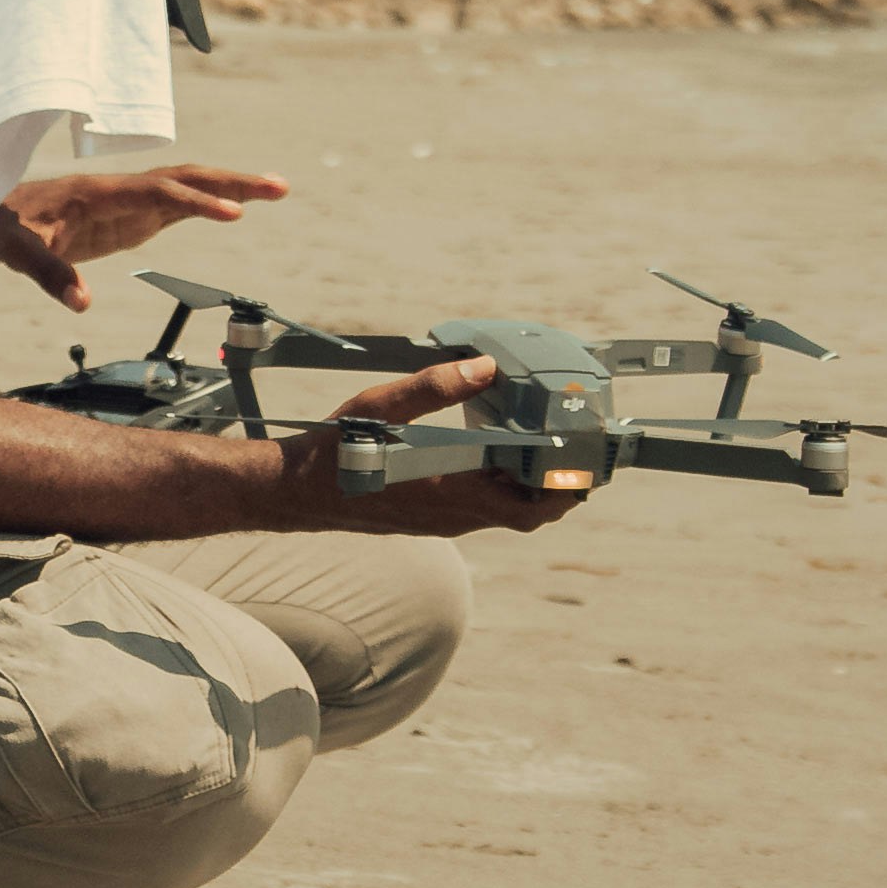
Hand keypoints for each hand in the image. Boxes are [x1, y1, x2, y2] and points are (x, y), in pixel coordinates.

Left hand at [0, 161, 294, 309]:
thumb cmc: (2, 228)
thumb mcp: (19, 254)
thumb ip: (49, 276)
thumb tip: (83, 304)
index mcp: (98, 192)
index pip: (158, 192)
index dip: (196, 201)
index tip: (234, 212)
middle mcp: (120, 189)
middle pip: (186, 177)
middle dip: (233, 180)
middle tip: (280, 186)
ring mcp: (128, 200)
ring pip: (187, 186)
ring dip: (231, 186)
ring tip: (277, 189)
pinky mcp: (129, 215)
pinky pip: (177, 204)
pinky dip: (210, 203)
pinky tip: (237, 208)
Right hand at [307, 352, 583, 537]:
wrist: (297, 493)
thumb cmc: (337, 451)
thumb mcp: (384, 406)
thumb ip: (435, 386)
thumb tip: (485, 366)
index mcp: (454, 492)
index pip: (533, 507)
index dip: (568, 490)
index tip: (589, 464)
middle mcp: (455, 515)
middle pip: (528, 514)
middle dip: (558, 489)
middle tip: (576, 456)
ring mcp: (443, 521)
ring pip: (504, 512)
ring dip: (529, 488)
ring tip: (543, 448)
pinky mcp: (430, 517)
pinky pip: (480, 509)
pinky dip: (501, 487)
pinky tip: (492, 455)